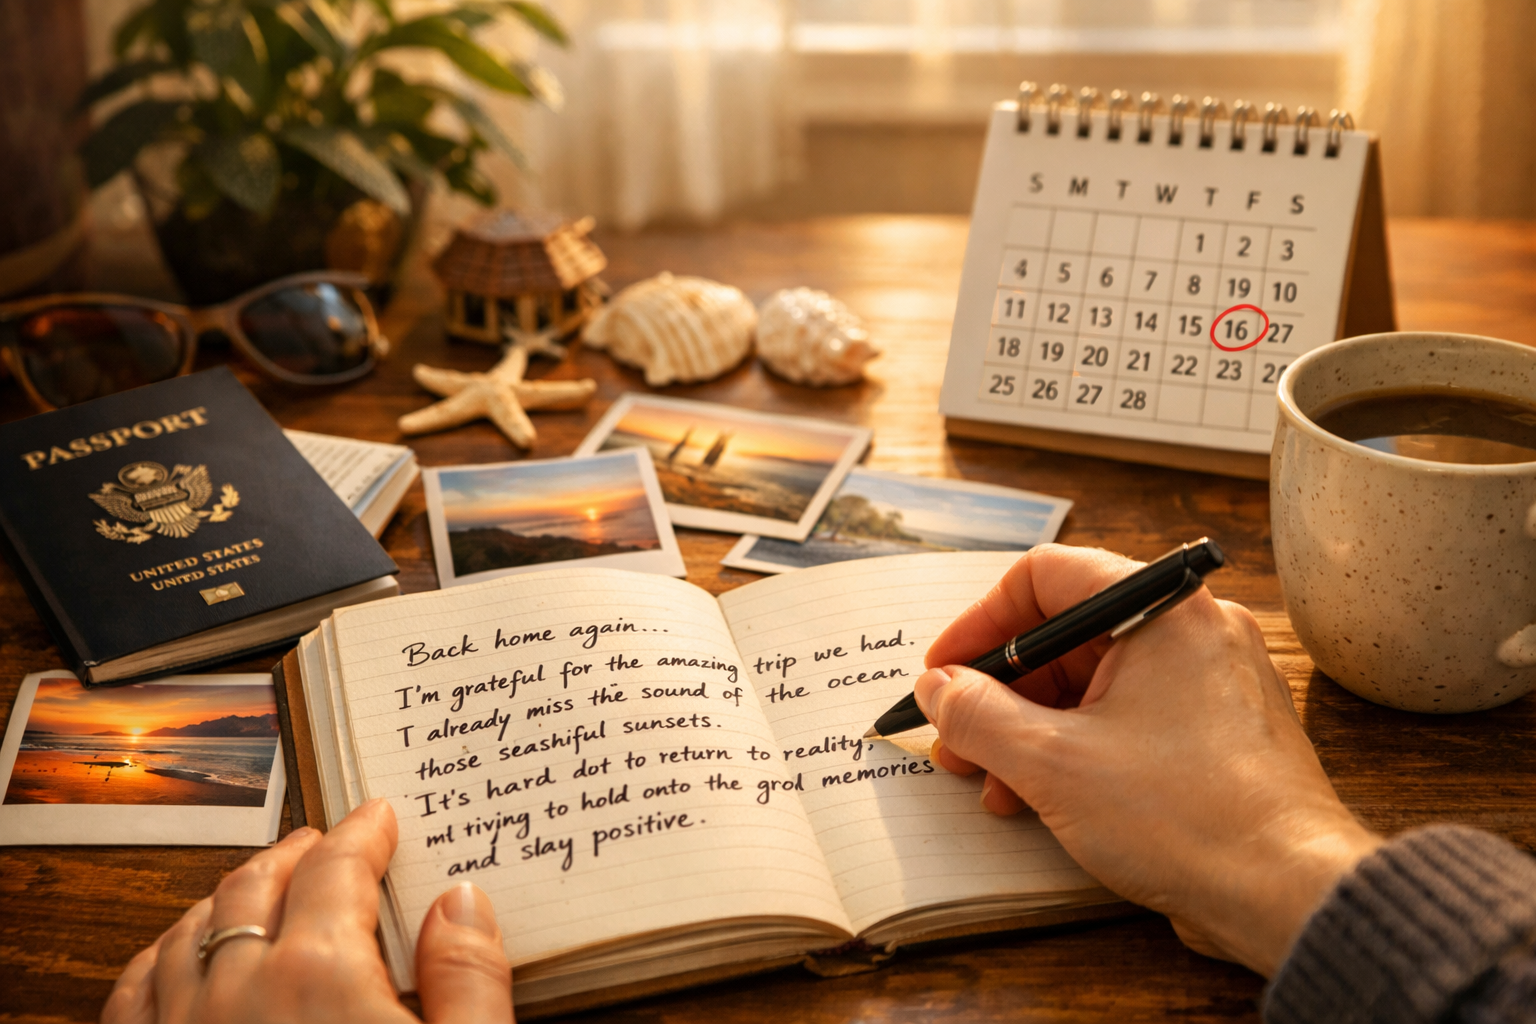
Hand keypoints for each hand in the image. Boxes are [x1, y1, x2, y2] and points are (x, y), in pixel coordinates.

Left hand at [101, 799, 513, 1023]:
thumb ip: (469, 980)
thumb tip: (463, 901)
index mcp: (321, 975)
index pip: (338, 870)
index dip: (362, 833)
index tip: (378, 815)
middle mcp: (238, 989)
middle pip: (258, 885)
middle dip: (295, 853)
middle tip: (323, 841)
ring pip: (190, 928)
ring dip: (229, 895)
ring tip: (260, 886)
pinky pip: (134, 992)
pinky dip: (161, 956)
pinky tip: (180, 952)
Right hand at [915, 543, 1381, 976]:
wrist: (1288, 895)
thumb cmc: (1189, 818)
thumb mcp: (1053, 763)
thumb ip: (978, 715)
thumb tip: (939, 689)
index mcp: (1164, 610)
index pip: (1047, 576)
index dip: (981, 623)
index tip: (944, 672)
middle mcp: (1194, 630)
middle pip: (1068, 634)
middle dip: (1001, 692)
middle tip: (957, 737)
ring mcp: (1210, 681)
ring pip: (1095, 682)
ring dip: (1031, 728)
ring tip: (992, 782)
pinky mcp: (1217, 731)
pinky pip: (1129, 716)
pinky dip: (1077, 747)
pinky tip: (1039, 796)